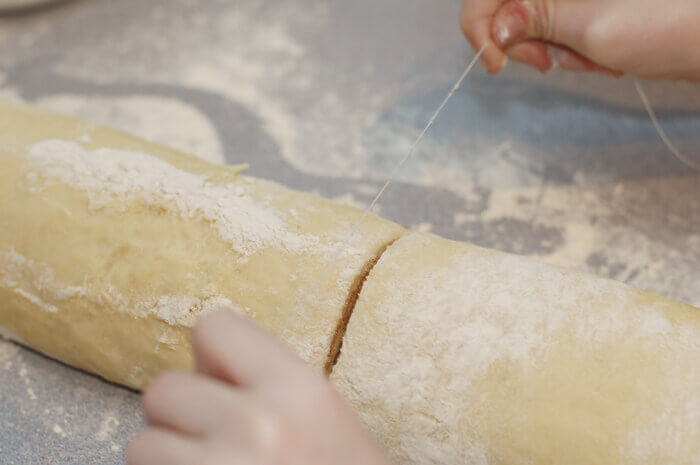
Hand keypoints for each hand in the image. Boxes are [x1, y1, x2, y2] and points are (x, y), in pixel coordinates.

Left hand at [126, 312, 389, 464]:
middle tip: (214, 440)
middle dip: (182, 414)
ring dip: (167, 458)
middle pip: (164, 388)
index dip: (211, 358)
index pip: (212, 328)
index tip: (224, 386)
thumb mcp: (324, 415)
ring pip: (142, 444)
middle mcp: (256, 423)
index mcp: (299, 388)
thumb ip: (268, 381)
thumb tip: (202, 369)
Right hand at [460, 0, 699, 80]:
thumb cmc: (666, 25)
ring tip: (593, 59)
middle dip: (522, 43)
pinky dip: (570, 53)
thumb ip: (536, 21)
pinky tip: (600, 58)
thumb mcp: (592, 27)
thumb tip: (494, 27)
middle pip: (505, 10)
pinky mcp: (582, 7)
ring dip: (553, 52)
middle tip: (549, 64)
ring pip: (529, 26)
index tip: (494, 62)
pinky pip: (555, 33)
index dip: (480, 27)